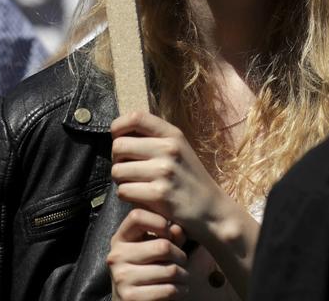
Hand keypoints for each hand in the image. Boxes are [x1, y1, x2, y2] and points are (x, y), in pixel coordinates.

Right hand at [107, 207, 188, 300]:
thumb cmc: (146, 268)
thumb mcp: (153, 246)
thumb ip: (167, 235)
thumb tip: (177, 229)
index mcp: (120, 238)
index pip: (136, 216)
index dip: (158, 221)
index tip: (169, 232)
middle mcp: (116, 255)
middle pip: (162, 246)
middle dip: (180, 255)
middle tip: (183, 260)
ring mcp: (121, 277)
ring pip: (169, 270)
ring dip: (183, 275)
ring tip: (184, 276)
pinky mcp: (130, 297)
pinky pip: (167, 290)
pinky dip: (179, 290)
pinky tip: (180, 289)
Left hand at [111, 112, 224, 240]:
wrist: (212, 211)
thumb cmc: (189, 179)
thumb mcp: (179, 149)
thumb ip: (154, 139)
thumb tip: (119, 134)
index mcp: (172, 134)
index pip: (135, 117)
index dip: (118, 126)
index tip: (116, 137)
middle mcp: (168, 149)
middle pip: (119, 146)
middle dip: (117, 159)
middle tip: (127, 169)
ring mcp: (163, 172)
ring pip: (117, 170)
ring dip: (121, 180)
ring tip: (135, 184)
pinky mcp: (158, 195)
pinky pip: (123, 191)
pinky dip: (127, 196)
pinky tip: (139, 198)